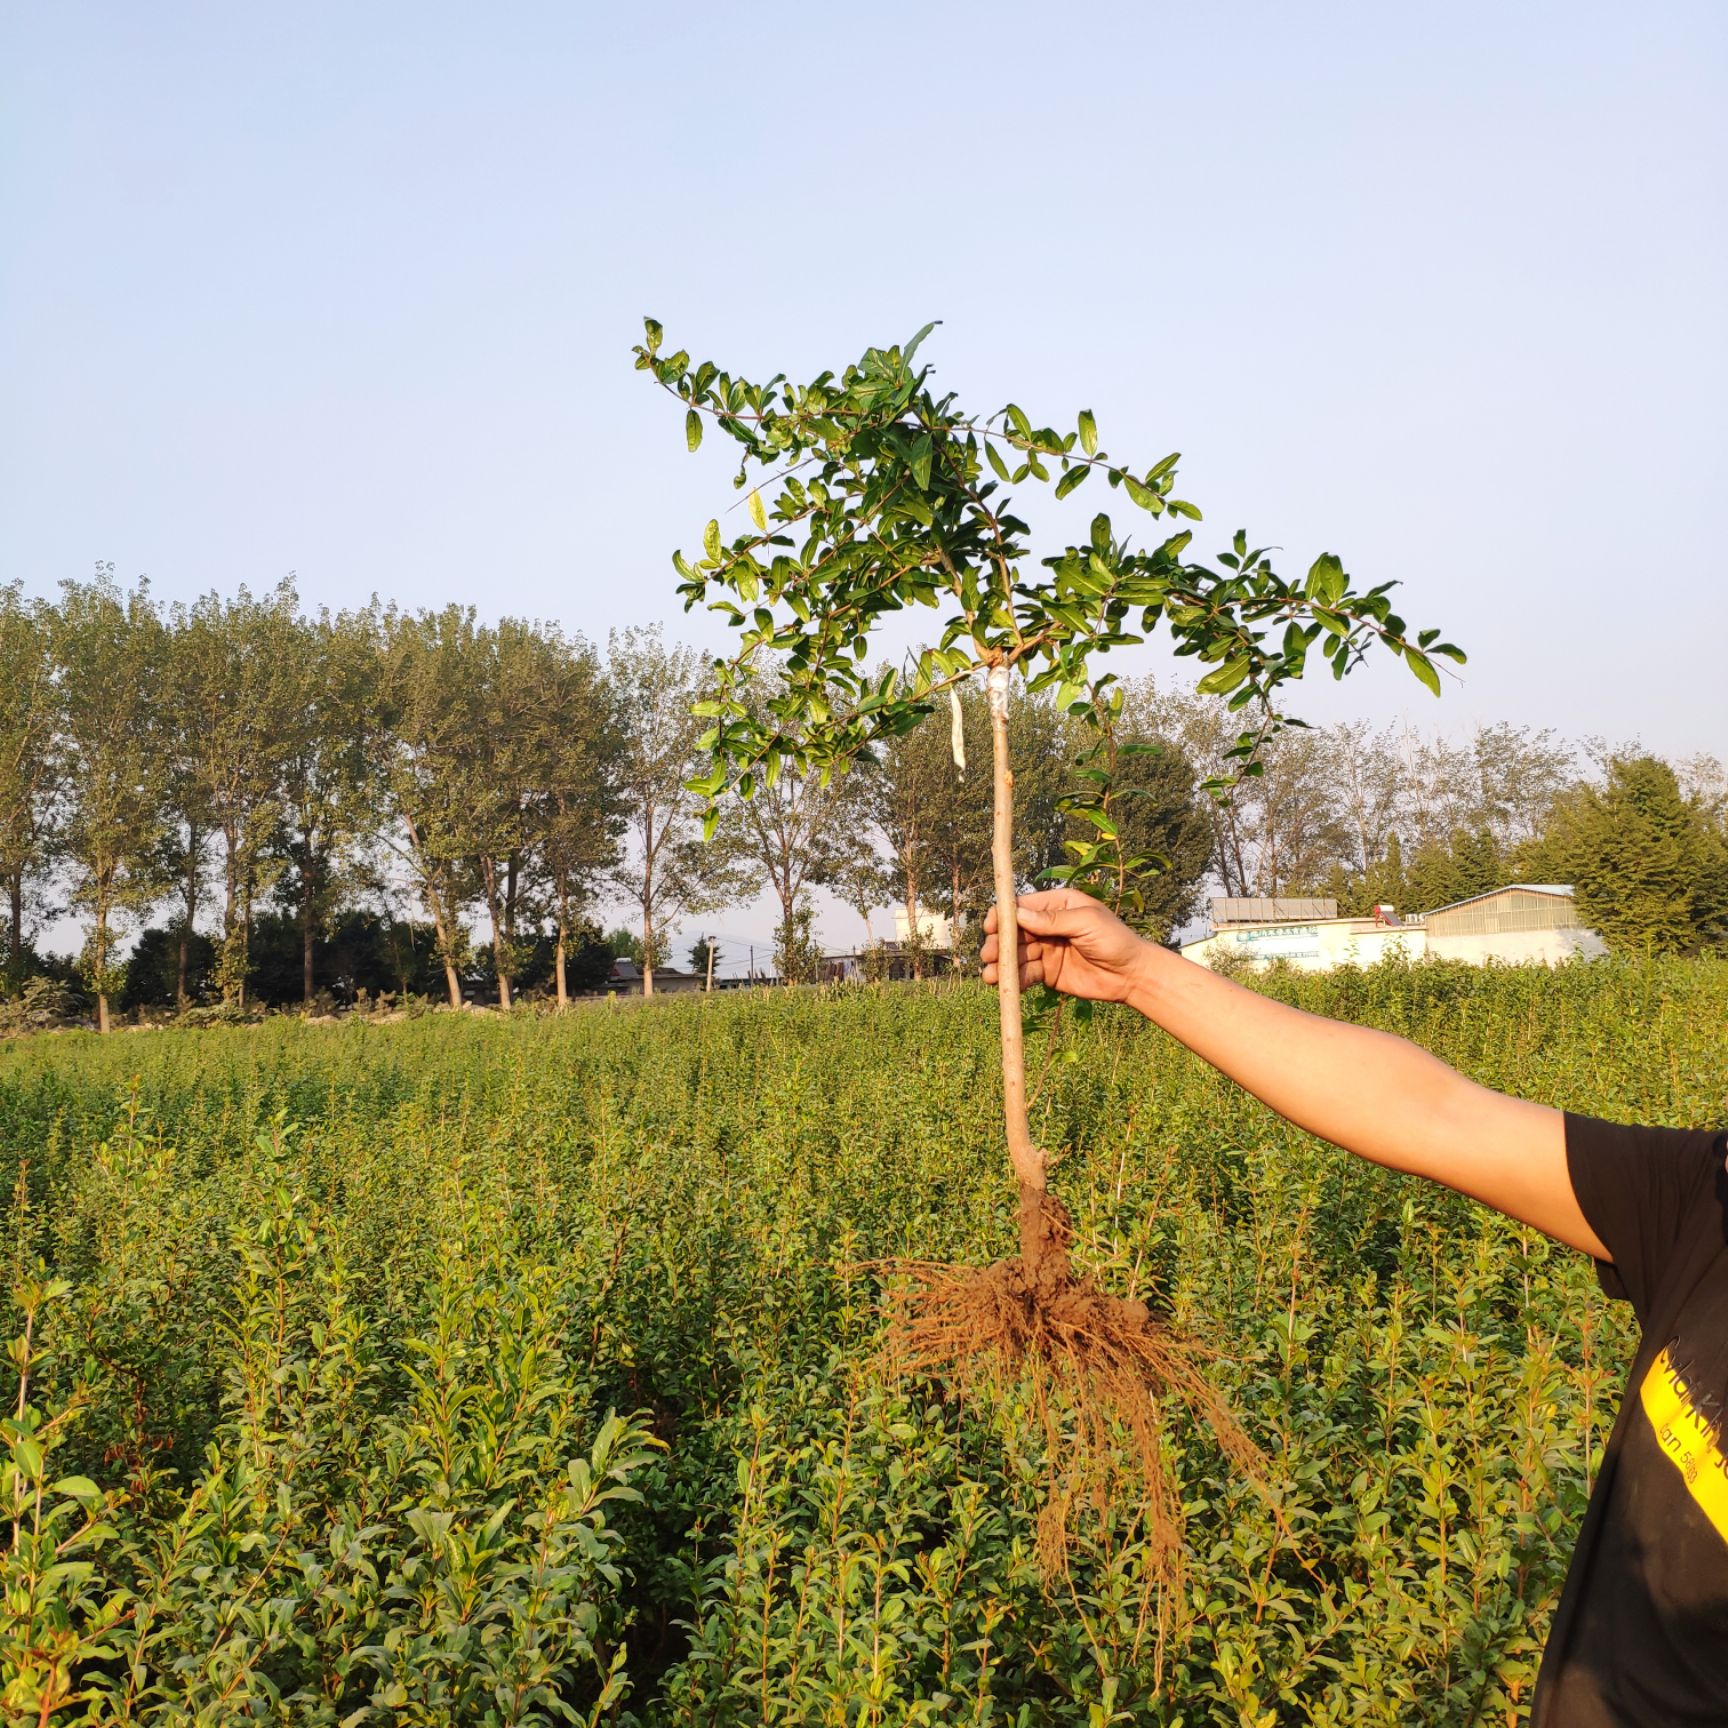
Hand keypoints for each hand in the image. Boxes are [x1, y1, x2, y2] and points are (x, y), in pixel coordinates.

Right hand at [980, 889, 1150, 1003]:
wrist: (1132, 976)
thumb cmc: (1116, 940)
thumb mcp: (1087, 922)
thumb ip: (1054, 920)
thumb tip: (1019, 915)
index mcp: (1057, 905)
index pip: (1022, 907)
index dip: (1003, 916)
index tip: (990, 927)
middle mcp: (1047, 926)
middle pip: (1013, 932)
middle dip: (998, 943)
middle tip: (988, 955)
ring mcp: (1046, 950)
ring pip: (1015, 955)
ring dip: (1001, 965)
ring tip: (991, 976)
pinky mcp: (1047, 973)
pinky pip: (1025, 974)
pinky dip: (1014, 980)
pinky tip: (1005, 986)